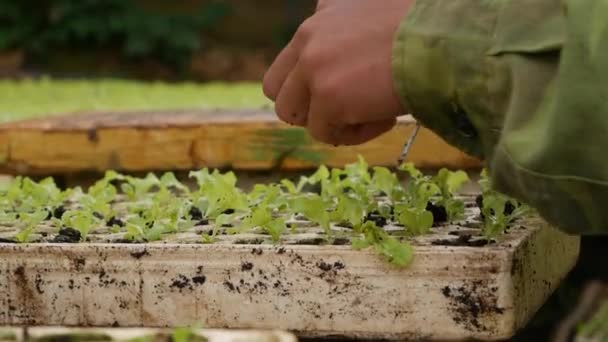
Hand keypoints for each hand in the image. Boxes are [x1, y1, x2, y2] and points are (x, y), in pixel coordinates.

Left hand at [263, 0, 412, 145]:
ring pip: (296, 116)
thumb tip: (343, 70)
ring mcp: (314, 67)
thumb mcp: (377, 16)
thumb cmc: (427, 30)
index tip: (340, 94)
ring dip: (330, 123)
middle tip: (343, 112)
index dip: (308, 87)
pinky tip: (385, 118)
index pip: (290, 60)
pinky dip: (354, 134)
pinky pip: (325, 134)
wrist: (446, 38)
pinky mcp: (327, 97)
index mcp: (322, 14)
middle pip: (278, 92)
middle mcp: (309, 36)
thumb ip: (348, 32)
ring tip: (370, 114)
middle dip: (307, 109)